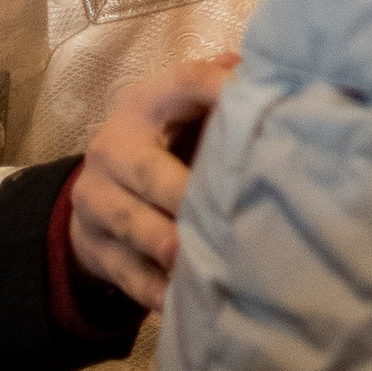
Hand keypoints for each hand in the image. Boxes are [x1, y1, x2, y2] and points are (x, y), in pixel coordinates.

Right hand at [66, 57, 237, 313]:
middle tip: (222, 211)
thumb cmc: (166, 144)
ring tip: (197, 257)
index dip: (217, 90)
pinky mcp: (94, 247)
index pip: (182, 84)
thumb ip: (224, 90)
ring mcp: (97, 200)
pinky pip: (124, 271)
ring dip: (165, 243)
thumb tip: (277, 72)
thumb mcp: (186, 110)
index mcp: (145, 104)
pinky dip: (152, 288)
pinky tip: (179, 298)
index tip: (259, 103)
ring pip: (130, 223)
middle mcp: (113, 148)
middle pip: (147, 170)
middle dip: (183, 192)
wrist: (98, 194)